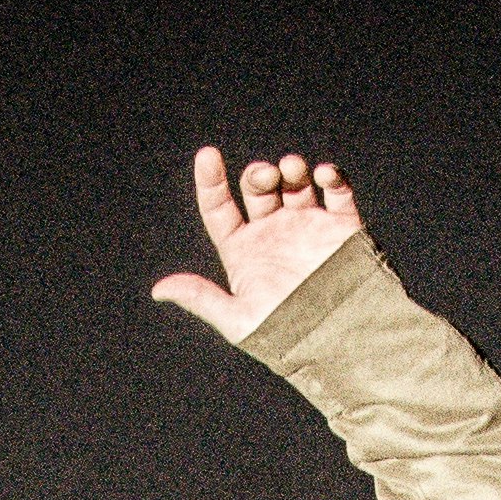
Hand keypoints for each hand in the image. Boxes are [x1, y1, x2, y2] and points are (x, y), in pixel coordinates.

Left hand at [150, 145, 365, 343]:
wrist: (342, 344)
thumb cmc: (286, 337)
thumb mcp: (239, 320)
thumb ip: (201, 298)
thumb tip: (159, 289)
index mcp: (243, 251)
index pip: (219, 208)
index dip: (211, 181)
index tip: (207, 155)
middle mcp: (273, 234)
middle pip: (258, 188)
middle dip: (258, 175)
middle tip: (265, 178)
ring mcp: (307, 227)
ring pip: (295, 182)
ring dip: (291, 168)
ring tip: (292, 171)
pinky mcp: (341, 227)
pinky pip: (337, 191)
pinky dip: (331, 176)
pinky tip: (323, 174)